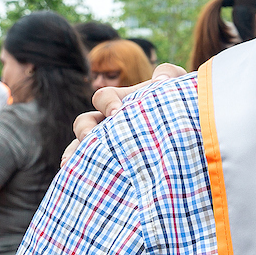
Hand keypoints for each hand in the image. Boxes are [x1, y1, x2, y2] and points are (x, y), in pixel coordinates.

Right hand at [61, 64, 188, 167]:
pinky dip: (79, 171)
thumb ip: (170, 72)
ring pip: (80, 146)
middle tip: (91, 138)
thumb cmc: (178, 103)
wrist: (185, 128)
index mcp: (120, 101)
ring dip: (74, 153)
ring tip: (69, 164)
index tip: (117, 112)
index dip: (107, 103)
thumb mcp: (177, 85)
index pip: (103, 97)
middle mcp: (107, 122)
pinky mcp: (111, 162)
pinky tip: (77, 181)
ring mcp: (107, 143)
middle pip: (84, 123)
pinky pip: (88, 166)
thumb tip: (160, 79)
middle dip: (84, 130)